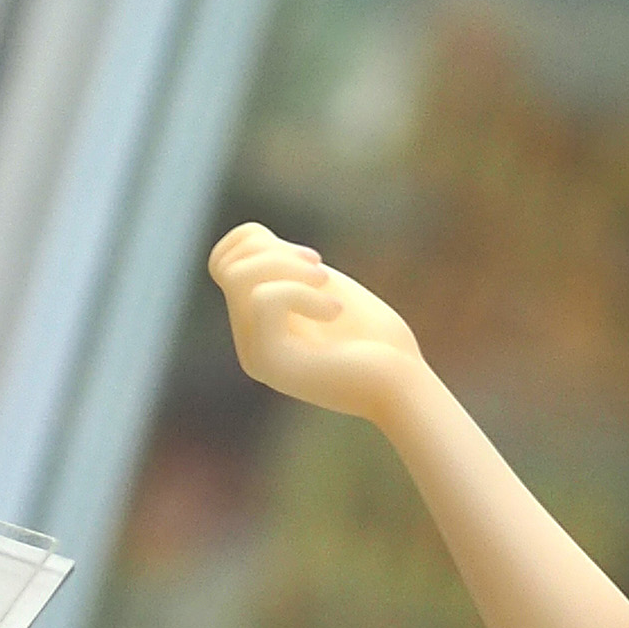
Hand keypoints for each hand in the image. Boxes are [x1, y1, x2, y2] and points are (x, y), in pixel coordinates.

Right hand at [211, 224, 426, 427]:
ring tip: (328, 287)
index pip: (223, 263)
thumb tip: (254, 239)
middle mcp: (248, 342)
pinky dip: (303, 293)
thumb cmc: (378, 341)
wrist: (405, 387)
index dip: (260, 243)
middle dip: (275, 251)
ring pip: (238, 278)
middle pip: (228, 266)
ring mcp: (255, 354)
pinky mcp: (270, 364)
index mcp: (259, 324)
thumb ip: (285, 266)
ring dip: (288, 267)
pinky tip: (335, 312)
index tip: (313, 260)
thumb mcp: (326, 288)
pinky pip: (262, 300)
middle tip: (323, 274)